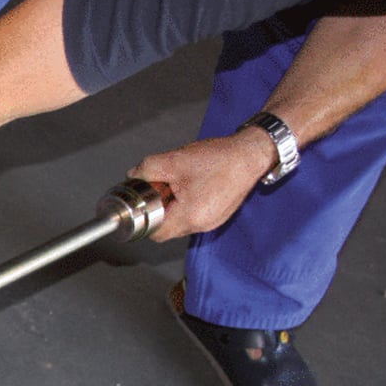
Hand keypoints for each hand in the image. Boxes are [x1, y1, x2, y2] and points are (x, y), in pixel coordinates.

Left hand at [135, 130, 278, 241]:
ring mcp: (212, 222)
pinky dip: (187, 204)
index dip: (145, 218)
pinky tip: (190, 186)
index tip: (143, 203)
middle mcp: (202, 225)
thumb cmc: (220, 159)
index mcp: (191, 217)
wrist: (251, 153)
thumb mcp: (174, 160)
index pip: (155, 232)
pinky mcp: (218, 215)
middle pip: (167, 228)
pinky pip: (194, 216)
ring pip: (180, 222)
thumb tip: (134, 176)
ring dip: (173, 206)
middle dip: (159, 209)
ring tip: (177, 184)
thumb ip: (148, 169)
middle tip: (161, 188)